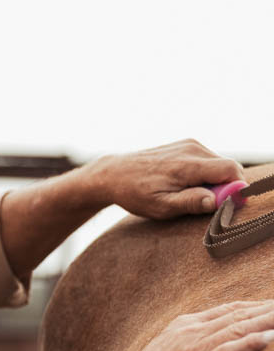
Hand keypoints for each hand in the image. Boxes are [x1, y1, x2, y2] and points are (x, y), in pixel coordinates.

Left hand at [82, 139, 244, 218]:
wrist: (115, 174)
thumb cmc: (136, 193)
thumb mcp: (161, 206)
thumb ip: (190, 203)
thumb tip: (216, 201)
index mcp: (187, 164)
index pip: (230, 170)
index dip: (235, 189)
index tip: (227, 205)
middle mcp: (192, 149)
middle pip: (228, 168)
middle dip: (223, 188)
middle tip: (201, 204)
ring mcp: (190, 144)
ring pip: (219, 165)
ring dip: (213, 182)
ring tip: (187, 193)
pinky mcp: (187, 144)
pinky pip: (209, 161)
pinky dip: (204, 175)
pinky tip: (184, 184)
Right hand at [109, 300, 273, 350]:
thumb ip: (188, 346)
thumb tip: (209, 347)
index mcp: (183, 326)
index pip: (229, 310)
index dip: (257, 306)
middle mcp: (190, 332)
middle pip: (240, 315)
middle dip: (270, 309)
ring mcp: (192, 350)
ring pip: (239, 328)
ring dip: (268, 321)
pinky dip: (249, 344)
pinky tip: (269, 339)